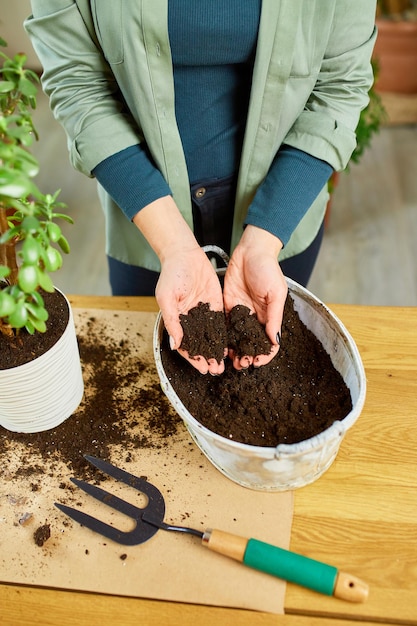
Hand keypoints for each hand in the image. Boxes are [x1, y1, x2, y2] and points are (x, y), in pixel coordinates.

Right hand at [156, 245, 225, 374]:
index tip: (201, 368)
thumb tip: (176, 343)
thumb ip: (172, 321)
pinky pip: (220, 324)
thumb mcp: (167, 298)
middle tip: (215, 370)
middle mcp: (191, 320)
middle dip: (207, 358)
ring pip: (210, 337)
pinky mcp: (215, 305)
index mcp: (177, 320)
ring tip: (222, 365)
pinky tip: (229, 348)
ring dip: (216, 351)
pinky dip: (223, 337)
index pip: (185, 345)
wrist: (185, 255)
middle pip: (199, 344)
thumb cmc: (171, 274)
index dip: (193, 358)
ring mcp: (203, 313)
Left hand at [223, 225, 286, 369]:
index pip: (269, 341)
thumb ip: (274, 316)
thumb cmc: (268, 269)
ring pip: (238, 337)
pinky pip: (225, 324)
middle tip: (241, 364)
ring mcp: (241, 312)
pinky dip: (223, 336)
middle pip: (252, 343)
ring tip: (229, 361)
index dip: (265, 354)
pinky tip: (219, 345)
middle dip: (248, 355)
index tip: (258, 362)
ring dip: (235, 350)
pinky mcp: (228, 305)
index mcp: (270, 316)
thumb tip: (274, 340)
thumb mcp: (276, 293)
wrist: (251, 250)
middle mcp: (255, 317)